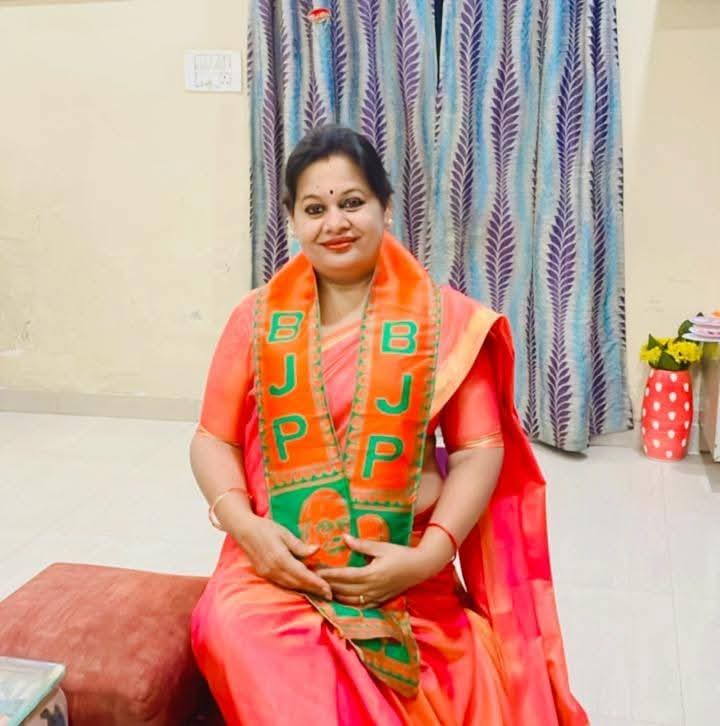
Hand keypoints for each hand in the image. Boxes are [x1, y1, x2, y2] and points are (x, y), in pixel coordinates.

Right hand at [231, 513, 331, 599]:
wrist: (244, 530)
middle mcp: (273, 570)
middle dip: (314, 590)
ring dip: (305, 590)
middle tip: (329, 594)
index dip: (317, 583)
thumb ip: (300, 546)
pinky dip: (294, 586)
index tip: (329, 590)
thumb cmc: (266, 528)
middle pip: (297, 584)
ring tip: (319, 592)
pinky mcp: (264, 574)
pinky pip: (282, 584)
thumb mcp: (285, 533)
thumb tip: (317, 550)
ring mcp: (267, 574)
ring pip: (290, 586)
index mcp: (280, 559)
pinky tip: (303, 585)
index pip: (302, 575)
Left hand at [317, 534, 435, 608]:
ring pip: (350, 601)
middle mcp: (373, 588)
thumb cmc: (401, 554)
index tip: (316, 573)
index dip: (329, 575)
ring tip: (323, 591)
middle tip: (313, 583)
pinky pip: (360, 606)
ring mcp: (376, 597)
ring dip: (336, 597)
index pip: (345, 576)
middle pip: (345, 591)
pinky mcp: (380, 601)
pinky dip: (348, 604)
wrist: (421, 567)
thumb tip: (344, 538)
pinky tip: (340, 600)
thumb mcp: (382, 547)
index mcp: (372, 574)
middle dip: (328, 587)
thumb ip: (362, 545)